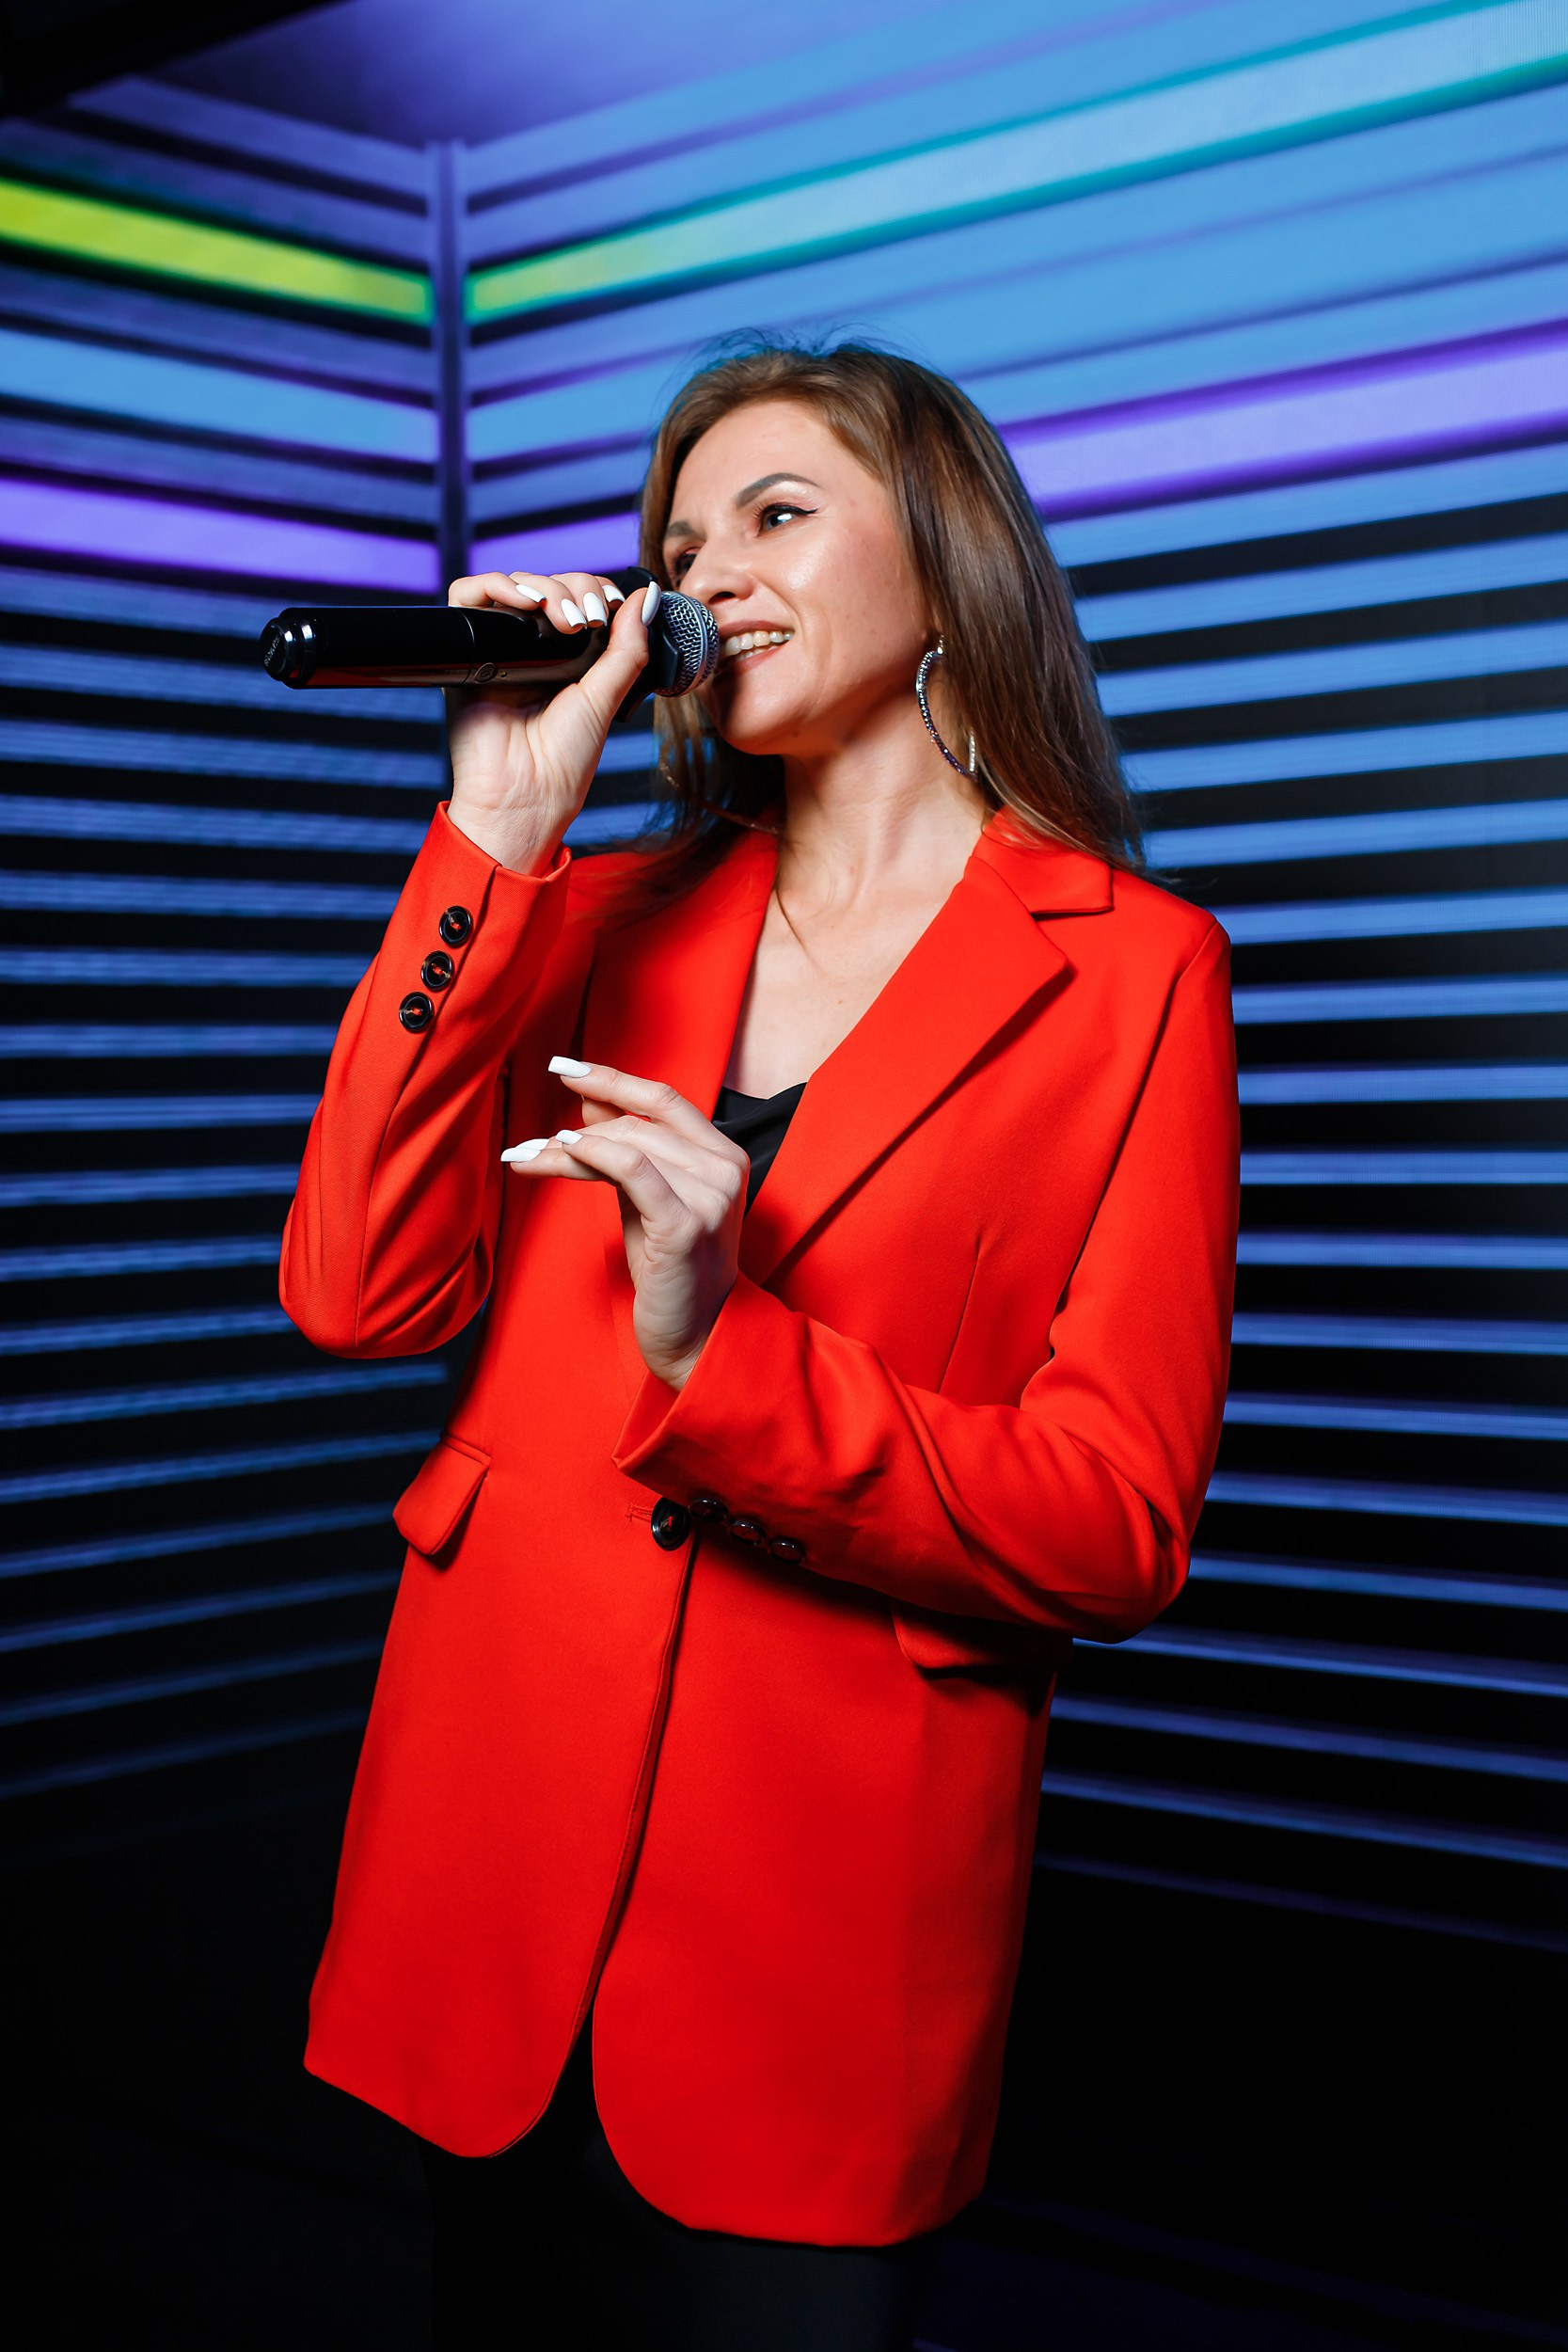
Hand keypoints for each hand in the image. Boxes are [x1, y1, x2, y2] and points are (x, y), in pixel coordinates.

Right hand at [443, 570, 658, 875]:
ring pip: (516, 584)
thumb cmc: (564, 761)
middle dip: (575, 588)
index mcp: (569, 658)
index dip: (596, 590)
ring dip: (544, 586)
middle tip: (588, 620)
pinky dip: (495, 586)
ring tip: (564, 619)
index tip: (611, 606)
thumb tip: (646, 596)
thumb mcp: (606, 696)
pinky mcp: (469, 650)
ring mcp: (501, 647)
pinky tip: (525, 603)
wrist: (524, 795)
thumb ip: (627, 647)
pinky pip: (469, 596)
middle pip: (550, 583)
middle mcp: (534, 649)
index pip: (579, 596)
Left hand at [502, 1059, 746, 1388]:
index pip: (665, 1099)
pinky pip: (631, 1170)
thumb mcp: (648, 1199)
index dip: (613, 1079)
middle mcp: (724, 1169)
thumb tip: (590, 1102)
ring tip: (529, 1157)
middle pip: (638, 1124)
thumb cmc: (672, 1270)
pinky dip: (591, 1156)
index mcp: (724, 1157)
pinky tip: (557, 1155)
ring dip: (568, 1148)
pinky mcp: (685, 1224)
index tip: (564, 1067)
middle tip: (528, 1142)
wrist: (696, 1335)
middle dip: (577, 1127)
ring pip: (627, 1145)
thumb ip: (627, 1149)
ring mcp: (710, 1196)